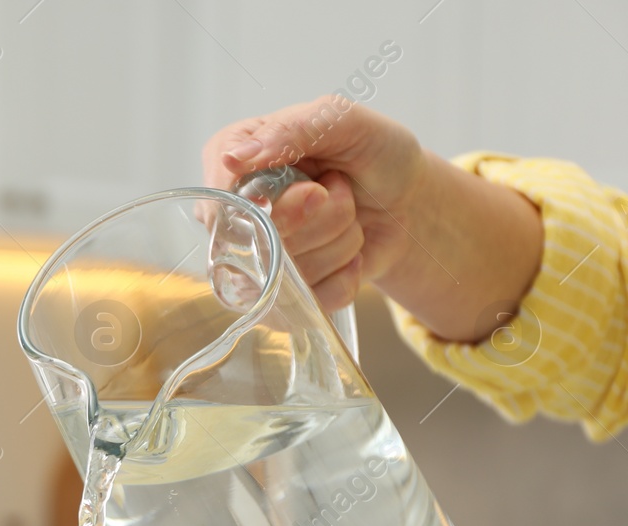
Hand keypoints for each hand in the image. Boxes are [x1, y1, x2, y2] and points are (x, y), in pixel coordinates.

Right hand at [202, 97, 426, 309]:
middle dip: (320, 216)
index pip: (221, 197)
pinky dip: (343, 276)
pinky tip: (348, 253)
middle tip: (336, 190)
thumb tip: (233, 159)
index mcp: (232, 159)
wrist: (406, 199)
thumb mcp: (342, 120)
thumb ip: (291, 130)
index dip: (268, 203)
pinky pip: (307, 302)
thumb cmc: (372, 152)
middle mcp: (233, 213)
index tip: (313, 190)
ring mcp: (253, 260)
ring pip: (288, 273)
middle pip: (258, 240)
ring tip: (347, 216)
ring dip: (338, 241)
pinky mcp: (278, 297)